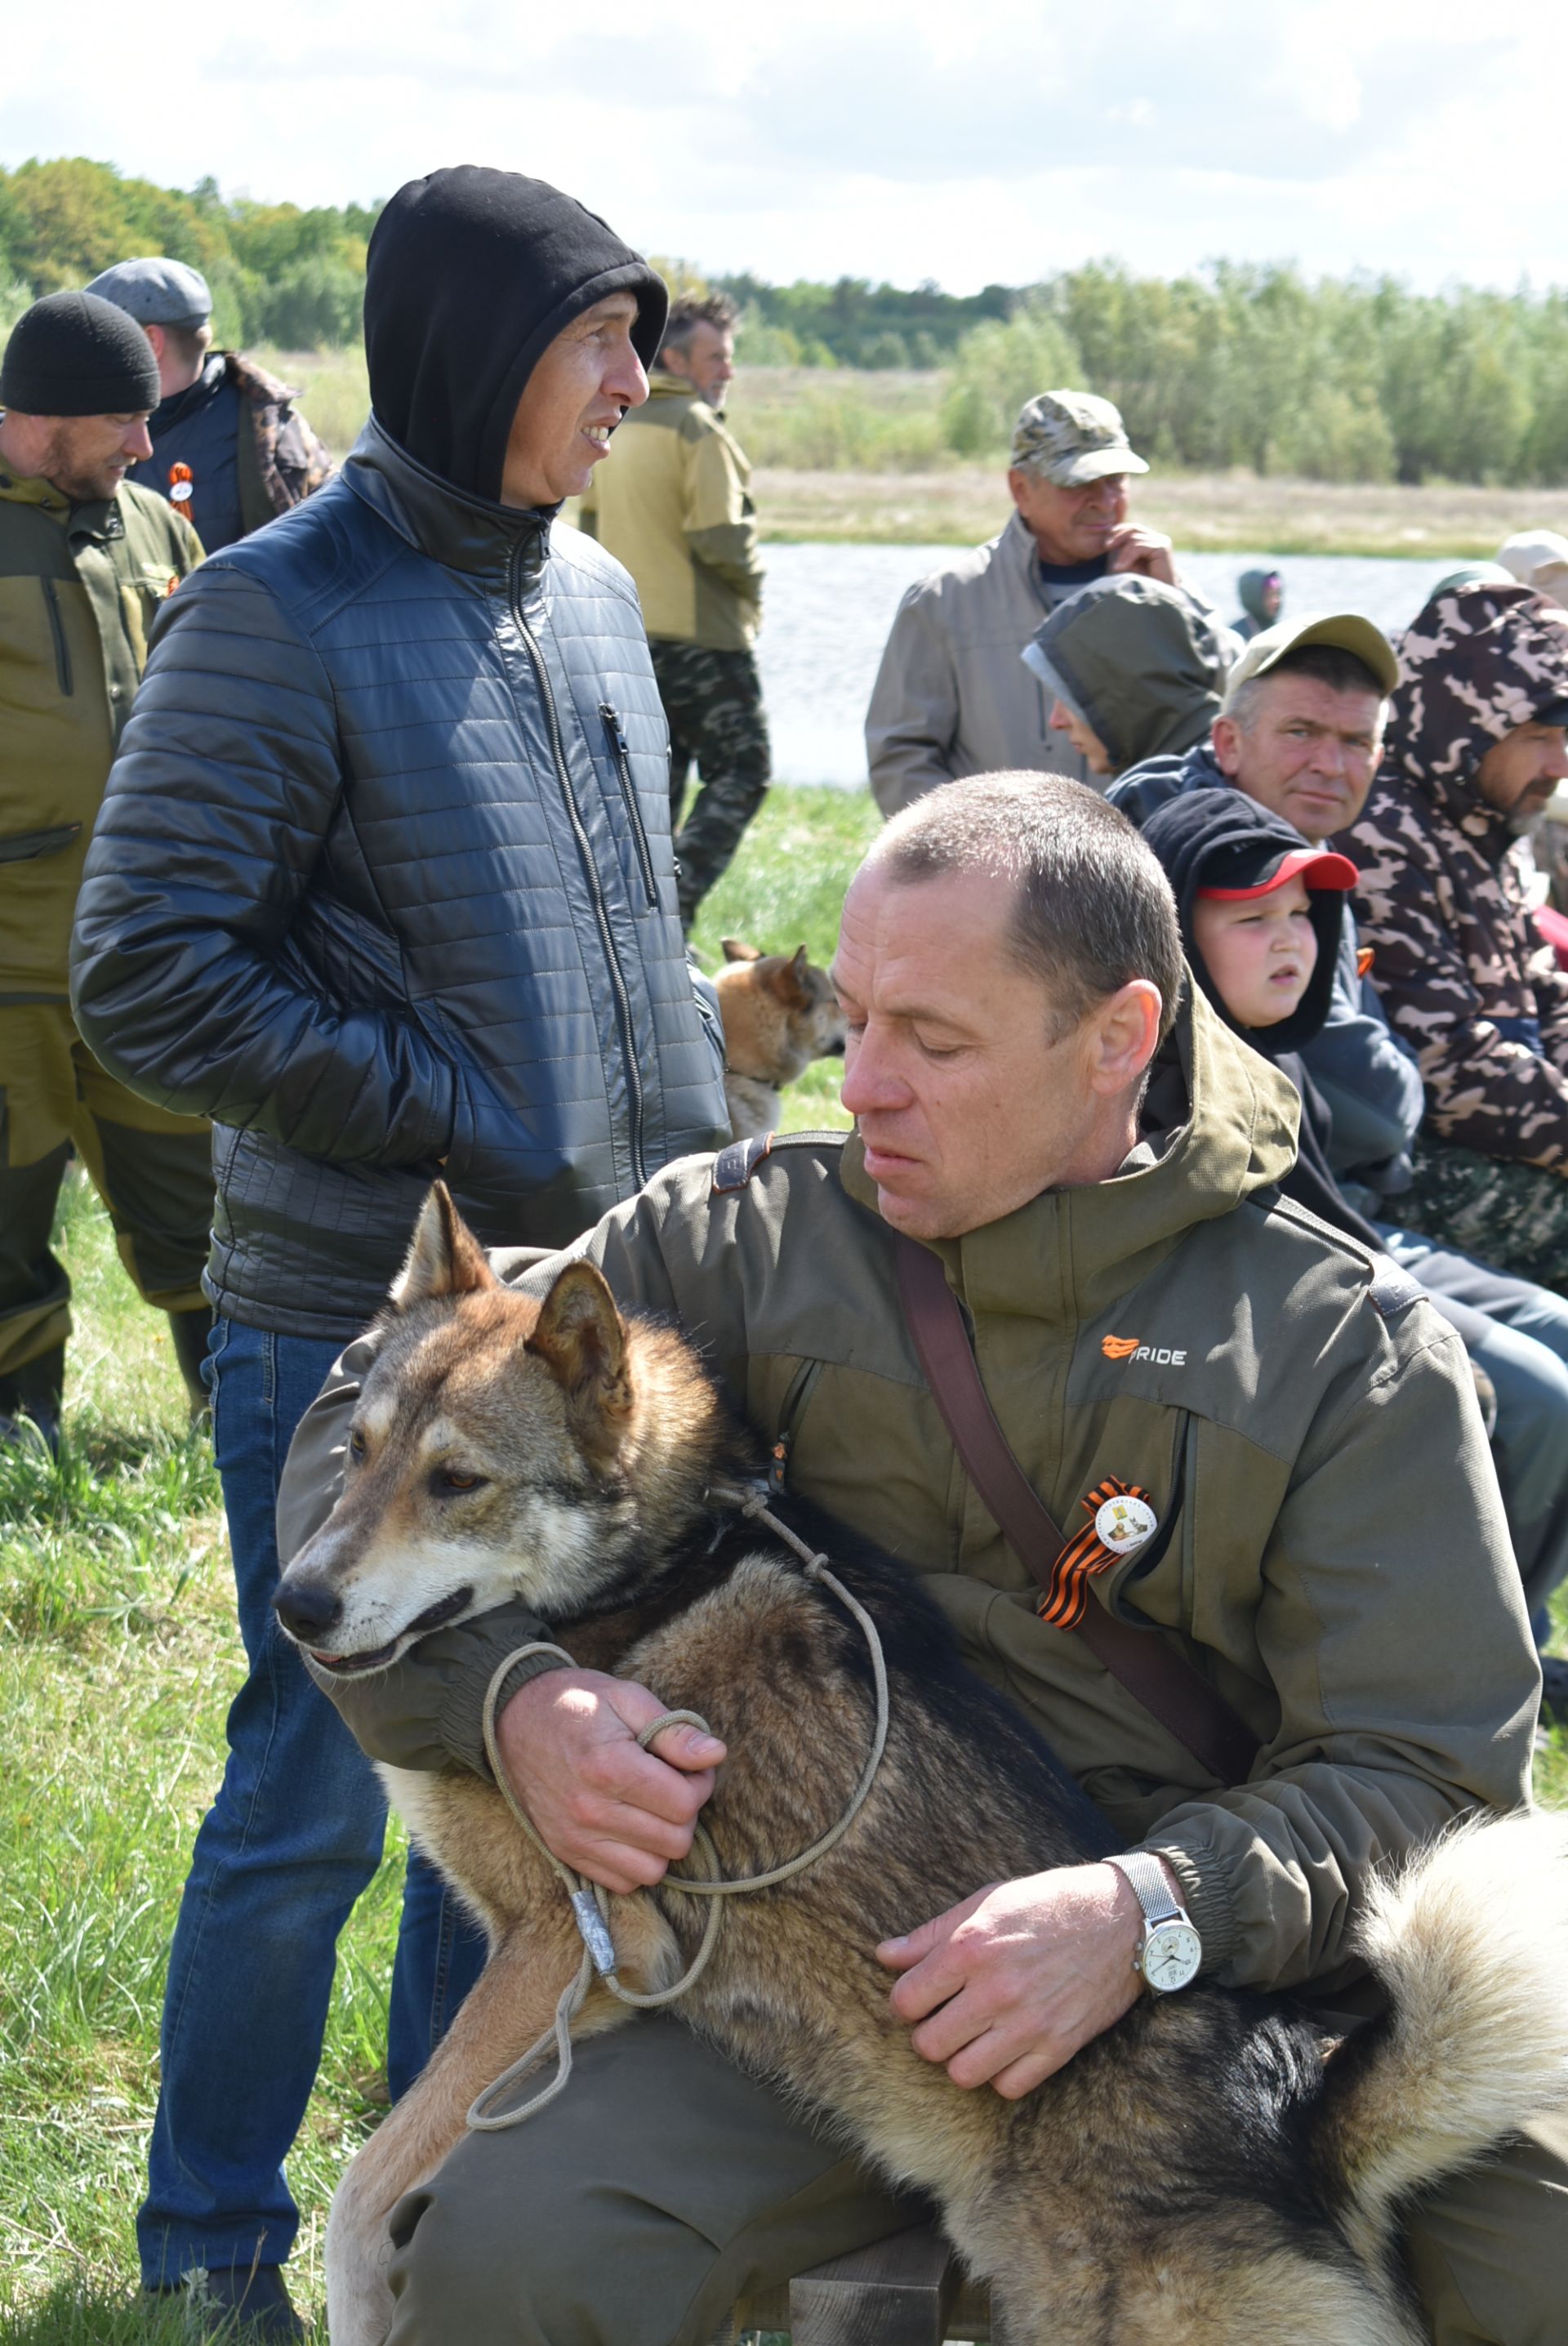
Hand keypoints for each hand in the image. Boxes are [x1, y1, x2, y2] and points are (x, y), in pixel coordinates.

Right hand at [496, 1668, 724, 1894]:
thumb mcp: (627, 1697)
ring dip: (663, 1843)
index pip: (685, 1804)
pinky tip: (632, 1829)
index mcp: (609, 1767)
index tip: (689, 1766)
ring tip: (653, 1809)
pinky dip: (636, 1863)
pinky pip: (621, 1883)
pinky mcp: (565, 1853)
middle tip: (672, 1785)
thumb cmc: (576, 1702)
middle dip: (686, 1813)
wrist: (511, 1717)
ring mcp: (575, 1838)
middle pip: (675, 1841)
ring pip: (652, 1871)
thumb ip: (674, 1731)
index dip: (699, 1783)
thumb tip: (716, 1754)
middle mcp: (591, 1811)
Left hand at [877, 1862, 1150, 2097]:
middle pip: (929, 2044)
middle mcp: (995, 1990)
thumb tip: (885, 1955)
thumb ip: (932, 1933)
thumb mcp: (986, 1902)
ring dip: (962, 2058)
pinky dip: (1001, 2074)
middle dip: (930, 2033)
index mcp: (971, 1947)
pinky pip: (1009, 2087)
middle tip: (946, 2018)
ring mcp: (1028, 2024)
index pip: (906, 2001)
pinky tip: (1005, 2049)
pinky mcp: (1058, 2047)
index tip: (921, 1996)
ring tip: (973, 2036)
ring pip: (964, 2074)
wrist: (1122, 1918)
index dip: (907, 2001)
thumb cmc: (1049, 1903)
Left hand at [1104, 523, 1177, 584]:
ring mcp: (1161, 543)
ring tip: (1116, 569)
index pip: (1131, 529)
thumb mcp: (1124, 563)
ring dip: (1122, 553)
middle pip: (1133, 528)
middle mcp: (1157, 539)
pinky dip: (1128, 556)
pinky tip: (1121, 568)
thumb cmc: (1137, 586)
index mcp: (1149, 541)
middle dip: (1117, 536)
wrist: (1154, 601)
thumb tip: (1108, 532)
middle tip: (1106, 547)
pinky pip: (1139, 545)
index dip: (1117, 532)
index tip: (1105, 545)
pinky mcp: (1162, 548)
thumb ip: (1119, 549)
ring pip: (1134, 538)